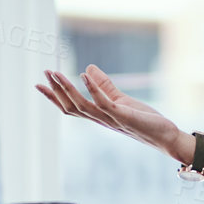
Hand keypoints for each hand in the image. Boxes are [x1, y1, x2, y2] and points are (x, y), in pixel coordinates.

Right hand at [37, 64, 180, 155]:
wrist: (164, 135)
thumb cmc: (143, 120)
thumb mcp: (121, 99)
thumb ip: (104, 85)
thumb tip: (87, 68)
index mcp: (97, 116)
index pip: (70, 107)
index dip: (53, 97)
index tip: (38, 84)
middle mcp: (100, 120)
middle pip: (71, 106)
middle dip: (56, 90)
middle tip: (45, 73)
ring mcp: (110, 119)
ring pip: (82, 105)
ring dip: (68, 89)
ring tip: (56, 73)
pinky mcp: (122, 116)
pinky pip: (103, 103)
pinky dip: (92, 89)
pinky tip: (84, 75)